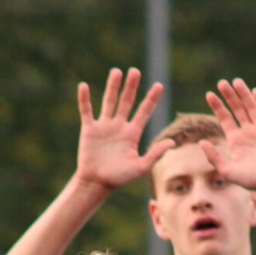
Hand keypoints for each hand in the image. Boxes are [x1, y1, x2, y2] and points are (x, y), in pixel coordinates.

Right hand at [76, 67, 174, 189]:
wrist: (96, 183)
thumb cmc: (119, 178)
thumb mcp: (140, 167)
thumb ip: (155, 154)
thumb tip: (172, 142)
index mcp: (132, 133)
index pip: (144, 112)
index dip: (151, 99)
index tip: (159, 85)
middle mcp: (119, 126)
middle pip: (127, 101)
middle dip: (131, 87)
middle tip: (135, 71)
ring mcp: (104, 126)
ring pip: (109, 102)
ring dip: (112, 87)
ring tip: (117, 71)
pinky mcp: (89, 129)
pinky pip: (87, 111)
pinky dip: (84, 99)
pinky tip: (83, 86)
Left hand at [200, 78, 255, 194]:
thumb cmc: (250, 180)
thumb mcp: (227, 171)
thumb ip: (214, 158)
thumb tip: (201, 143)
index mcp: (236, 139)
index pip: (225, 118)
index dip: (218, 106)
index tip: (209, 94)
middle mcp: (247, 131)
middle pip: (237, 108)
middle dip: (230, 96)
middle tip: (222, 83)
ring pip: (251, 107)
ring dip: (244, 94)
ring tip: (236, 82)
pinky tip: (255, 92)